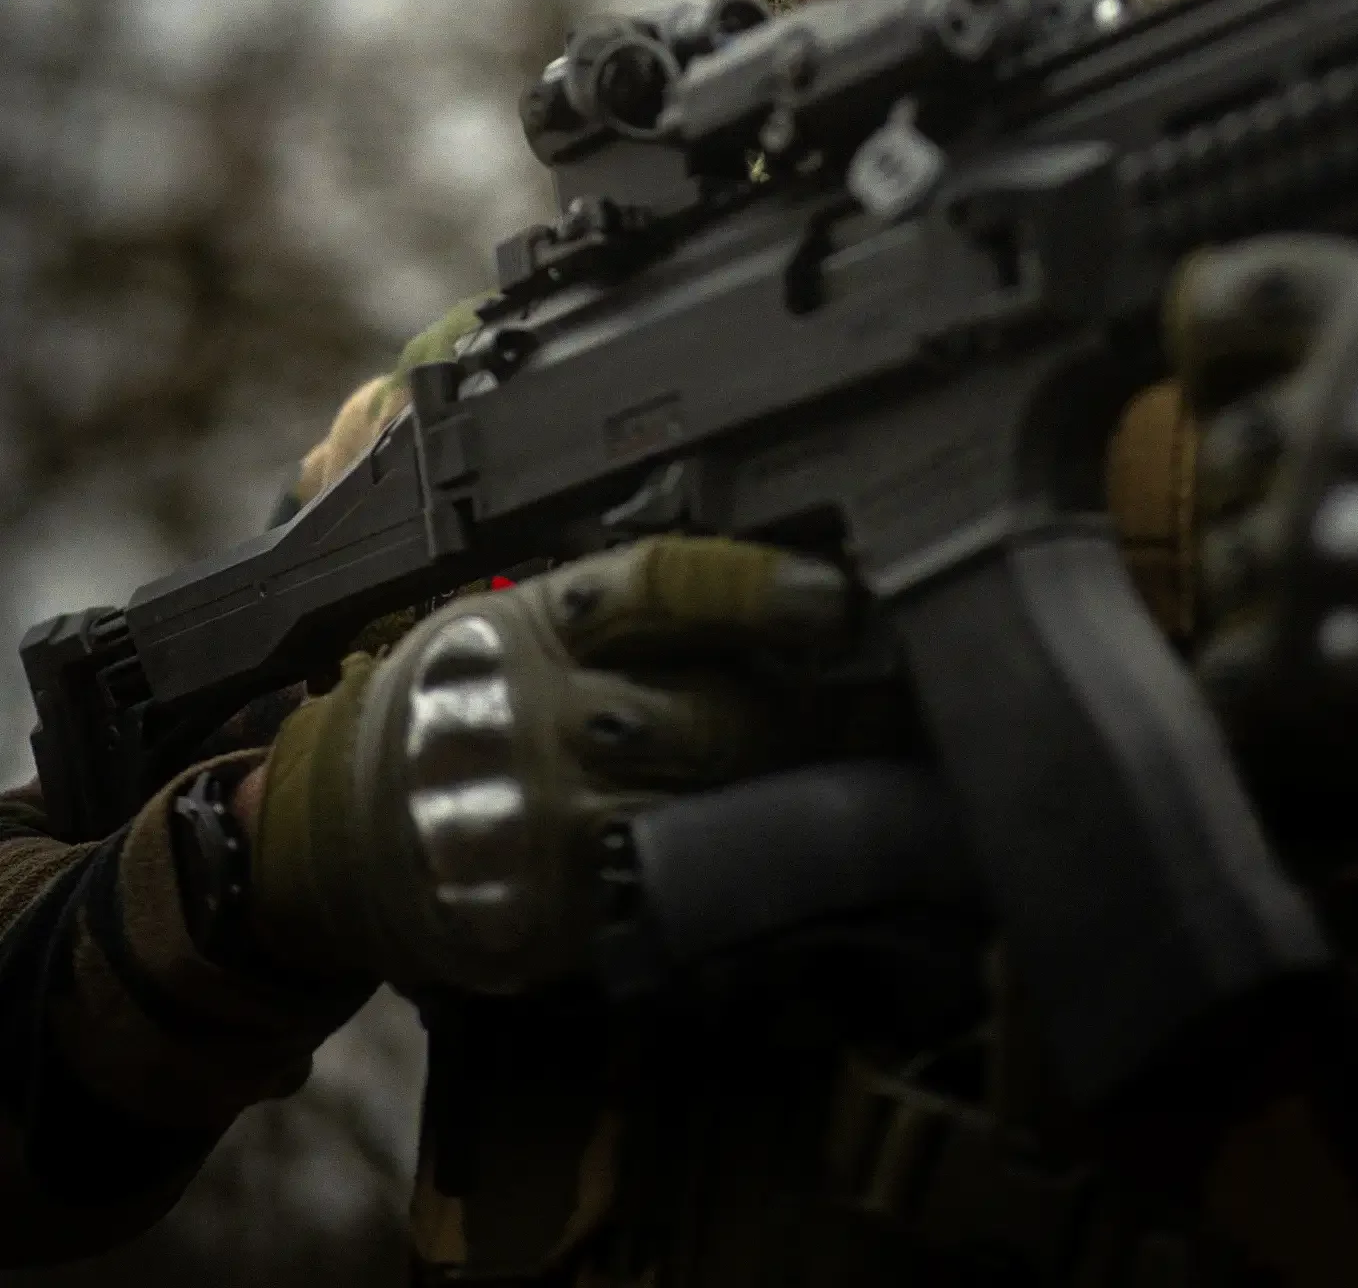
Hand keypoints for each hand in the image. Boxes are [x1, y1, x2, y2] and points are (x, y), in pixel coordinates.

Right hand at [247, 536, 849, 992]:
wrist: (341, 828)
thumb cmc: (457, 701)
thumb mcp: (512, 616)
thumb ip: (619, 606)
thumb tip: (771, 584)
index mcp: (535, 623)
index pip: (661, 585)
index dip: (758, 588)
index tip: (835, 597)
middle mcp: (540, 714)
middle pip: (712, 708)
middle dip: (806, 710)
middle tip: (878, 700)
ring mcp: (545, 819)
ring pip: (705, 802)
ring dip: (784, 792)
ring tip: (854, 774)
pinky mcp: (553, 912)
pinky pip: (672, 891)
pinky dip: (729, 874)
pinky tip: (774, 857)